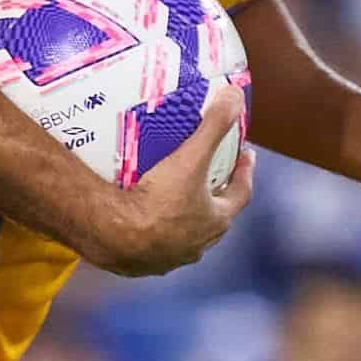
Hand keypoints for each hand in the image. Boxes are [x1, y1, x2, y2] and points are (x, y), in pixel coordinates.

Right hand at [83, 79, 253, 276]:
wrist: (114, 235)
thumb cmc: (158, 200)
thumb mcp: (190, 158)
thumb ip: (214, 126)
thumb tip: (235, 96)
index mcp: (215, 221)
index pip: (240, 194)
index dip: (244, 172)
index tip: (245, 155)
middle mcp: (197, 244)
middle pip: (213, 217)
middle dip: (213, 195)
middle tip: (208, 175)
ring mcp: (170, 258)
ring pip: (183, 235)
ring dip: (182, 218)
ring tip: (171, 196)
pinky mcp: (143, 265)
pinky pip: (153, 245)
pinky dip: (151, 232)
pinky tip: (139, 219)